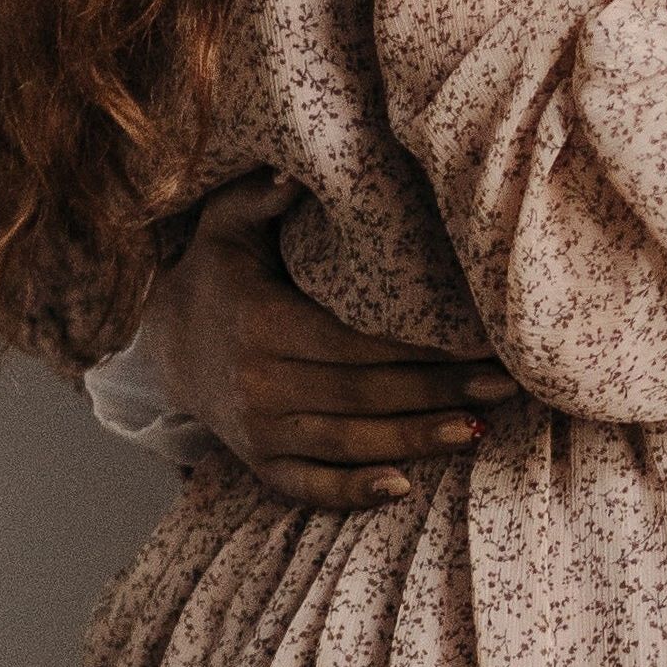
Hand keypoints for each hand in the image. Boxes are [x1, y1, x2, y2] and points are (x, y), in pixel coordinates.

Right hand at [138, 175, 512, 512]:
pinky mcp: (259, 462)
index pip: (353, 341)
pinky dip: (353, 493)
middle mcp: (259, 384)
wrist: (163, 342)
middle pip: (363, 394)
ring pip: (347, 444)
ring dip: (414, 441)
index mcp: (261, 325)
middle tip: (503, 387)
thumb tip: (294, 173)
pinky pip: (309, 487)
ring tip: (477, 430)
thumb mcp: (227, 225)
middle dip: (437, 392)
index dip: (418, 346)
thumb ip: (259, 198)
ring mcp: (257, 432)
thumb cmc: (217, 274)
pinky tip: (404, 488)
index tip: (478, 342)